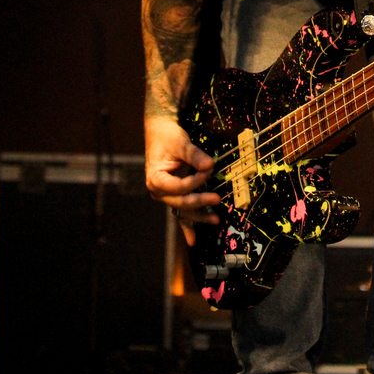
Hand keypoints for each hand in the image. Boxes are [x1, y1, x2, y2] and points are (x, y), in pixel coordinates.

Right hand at [145, 116, 219, 245]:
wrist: (160, 132)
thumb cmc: (167, 137)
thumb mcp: (181, 143)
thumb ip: (195, 155)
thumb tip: (210, 165)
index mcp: (156, 179)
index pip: (178, 187)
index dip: (194, 182)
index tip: (208, 170)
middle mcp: (158, 191)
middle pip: (180, 202)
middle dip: (199, 202)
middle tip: (217, 199)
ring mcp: (166, 196)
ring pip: (183, 210)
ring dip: (199, 217)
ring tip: (215, 221)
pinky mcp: (174, 195)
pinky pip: (181, 213)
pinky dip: (188, 226)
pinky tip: (193, 240)